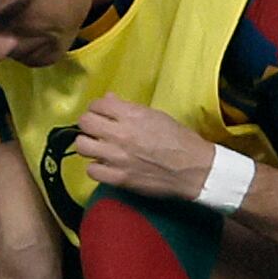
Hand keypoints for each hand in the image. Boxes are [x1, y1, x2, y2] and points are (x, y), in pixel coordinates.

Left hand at [73, 93, 213, 201]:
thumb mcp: (155, 116)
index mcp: (131, 115)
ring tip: (99, 148)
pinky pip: (91, 171)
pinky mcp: (118, 178)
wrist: (195, 169)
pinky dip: (97, 168)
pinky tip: (106, 166)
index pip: (96, 104)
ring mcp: (117, 157)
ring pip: (82, 146)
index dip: (97, 108)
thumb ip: (127, 108)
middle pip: (84, 123)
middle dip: (89, 124)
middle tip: (98, 130)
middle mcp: (120, 134)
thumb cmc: (179, 140)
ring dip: (89, 145)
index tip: (102, 114)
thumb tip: (108, 100)